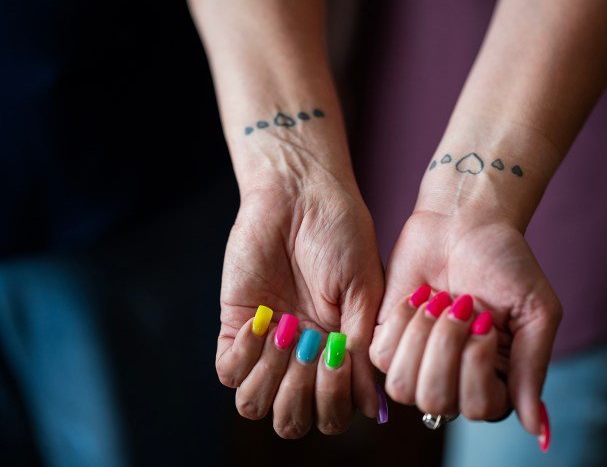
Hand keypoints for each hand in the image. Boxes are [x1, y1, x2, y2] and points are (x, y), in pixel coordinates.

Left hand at [215, 156, 383, 437]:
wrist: (301, 194)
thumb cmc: (341, 233)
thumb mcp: (364, 290)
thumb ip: (363, 346)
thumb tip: (370, 404)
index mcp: (340, 355)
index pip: (334, 414)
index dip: (335, 401)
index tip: (339, 356)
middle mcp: (304, 359)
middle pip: (293, 420)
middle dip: (304, 395)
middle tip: (314, 347)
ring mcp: (268, 346)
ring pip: (256, 405)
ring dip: (273, 378)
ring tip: (287, 332)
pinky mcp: (236, 327)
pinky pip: (228, 373)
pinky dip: (244, 356)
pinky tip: (262, 321)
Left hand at [370, 209, 561, 435]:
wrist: (464, 221)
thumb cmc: (505, 262)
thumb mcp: (535, 312)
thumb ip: (532, 369)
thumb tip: (537, 430)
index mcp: (495, 379)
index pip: (480, 409)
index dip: (476, 368)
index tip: (485, 322)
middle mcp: (455, 379)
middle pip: (438, 402)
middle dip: (447, 346)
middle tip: (462, 304)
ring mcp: (419, 363)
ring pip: (405, 388)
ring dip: (421, 336)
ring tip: (438, 301)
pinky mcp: (387, 342)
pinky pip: (381, 358)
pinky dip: (400, 321)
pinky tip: (418, 296)